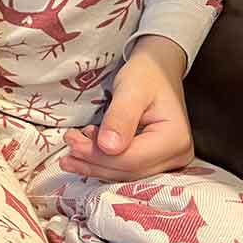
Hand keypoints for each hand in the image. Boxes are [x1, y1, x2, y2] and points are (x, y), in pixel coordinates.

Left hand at [60, 35, 193, 180]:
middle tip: (65, 154)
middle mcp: (177, 155)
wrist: (158, 70)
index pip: (132, 158)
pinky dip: (104, 163)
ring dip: (96, 166)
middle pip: (129, 169)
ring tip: (69, 159)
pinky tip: (84, 156)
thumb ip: (120, 118)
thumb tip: (108, 148)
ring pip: (127, 172)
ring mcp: (169, 160)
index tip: (71, 142)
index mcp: (174, 139)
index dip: (98, 156)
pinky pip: (128, 167)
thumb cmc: (145, 75)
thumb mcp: (131, 89)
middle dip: (94, 162)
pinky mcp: (157, 160)